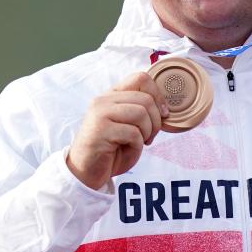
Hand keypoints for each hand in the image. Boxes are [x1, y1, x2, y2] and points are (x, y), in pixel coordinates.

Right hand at [66, 72, 168, 189]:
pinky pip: (133, 133)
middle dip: (156, 121)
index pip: (141, 78)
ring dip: (147, 132)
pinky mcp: (100, 131)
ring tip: (139, 143)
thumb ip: (142, 112)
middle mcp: (103, 100)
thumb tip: (165, 108)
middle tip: (149, 137)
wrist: (86, 172)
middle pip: (145, 99)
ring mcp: (100, 114)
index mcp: (112, 96)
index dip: (158, 96)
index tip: (162, 114)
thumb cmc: (111, 150)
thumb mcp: (129, 126)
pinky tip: (126, 150)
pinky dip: (137, 145)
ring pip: (141, 114)